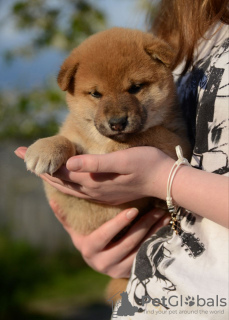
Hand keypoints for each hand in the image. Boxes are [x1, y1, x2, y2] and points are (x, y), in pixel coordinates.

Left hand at [15, 146, 173, 204]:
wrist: (165, 181)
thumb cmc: (147, 165)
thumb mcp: (123, 161)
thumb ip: (96, 164)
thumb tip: (69, 164)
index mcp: (93, 180)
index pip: (59, 171)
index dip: (40, 162)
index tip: (21, 152)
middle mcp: (92, 189)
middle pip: (59, 180)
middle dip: (39, 169)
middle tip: (21, 157)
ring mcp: (99, 192)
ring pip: (66, 186)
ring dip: (50, 177)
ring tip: (38, 169)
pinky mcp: (106, 192)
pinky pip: (77, 189)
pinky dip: (64, 183)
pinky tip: (64, 180)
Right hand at [49, 200, 169, 277]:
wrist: (100, 260)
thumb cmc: (88, 239)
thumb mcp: (76, 230)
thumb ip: (66, 217)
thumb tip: (53, 201)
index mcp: (89, 250)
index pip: (103, 237)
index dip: (118, 224)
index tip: (132, 210)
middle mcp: (103, 263)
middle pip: (127, 243)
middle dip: (143, 226)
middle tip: (155, 209)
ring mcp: (118, 269)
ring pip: (139, 249)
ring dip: (153, 232)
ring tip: (163, 215)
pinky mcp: (131, 271)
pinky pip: (146, 254)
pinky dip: (157, 240)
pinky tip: (165, 226)